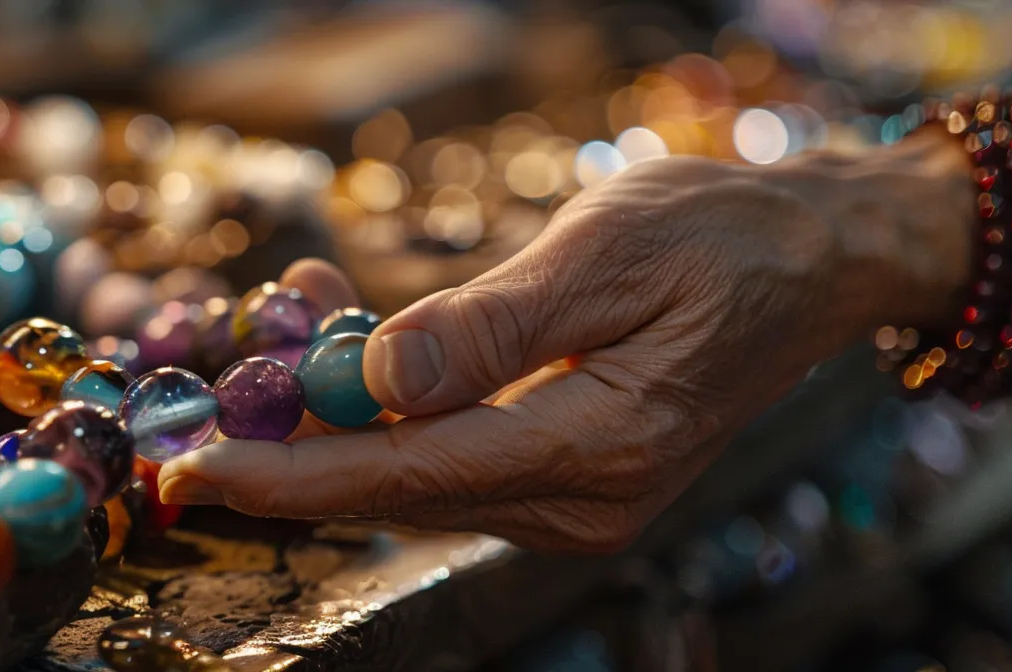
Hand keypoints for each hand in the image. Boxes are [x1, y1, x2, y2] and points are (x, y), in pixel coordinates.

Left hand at [160, 149, 978, 551]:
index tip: (195, 469)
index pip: (413, 474)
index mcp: (601, 449)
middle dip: (291, 443)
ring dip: (336, 411)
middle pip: (398, 488)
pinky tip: (342, 334)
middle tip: (194, 402)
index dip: (295, 471)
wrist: (816, 259)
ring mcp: (574, 498)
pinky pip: (448, 451)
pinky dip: (387, 404)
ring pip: (415, 471)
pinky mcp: (563, 474)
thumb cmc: (726, 238)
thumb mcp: (611, 252)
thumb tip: (377, 379)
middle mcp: (582, 500)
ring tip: (281, 317)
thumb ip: (491, 325)